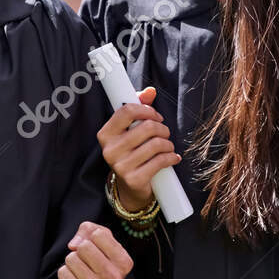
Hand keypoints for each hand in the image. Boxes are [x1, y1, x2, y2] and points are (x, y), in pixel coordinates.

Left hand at [56, 221, 133, 278]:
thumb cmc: (97, 263)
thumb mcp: (100, 242)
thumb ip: (89, 230)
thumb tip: (74, 244)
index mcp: (124, 262)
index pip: (99, 234)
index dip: (91, 237)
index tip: (95, 248)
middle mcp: (114, 278)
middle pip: (84, 247)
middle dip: (80, 250)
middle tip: (85, 260)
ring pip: (71, 259)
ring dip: (71, 262)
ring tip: (80, 270)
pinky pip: (63, 272)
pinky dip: (65, 273)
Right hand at [96, 84, 178, 212]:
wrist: (130, 187)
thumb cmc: (132, 152)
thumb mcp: (130, 130)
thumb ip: (139, 107)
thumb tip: (150, 91)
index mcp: (105, 134)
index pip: (126, 111)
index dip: (146, 110)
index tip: (155, 115)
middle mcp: (109, 150)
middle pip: (146, 127)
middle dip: (162, 128)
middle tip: (164, 133)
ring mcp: (120, 166)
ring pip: (156, 144)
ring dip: (168, 144)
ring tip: (168, 147)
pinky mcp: (134, 179)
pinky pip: (160, 161)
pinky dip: (171, 157)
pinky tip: (172, 158)